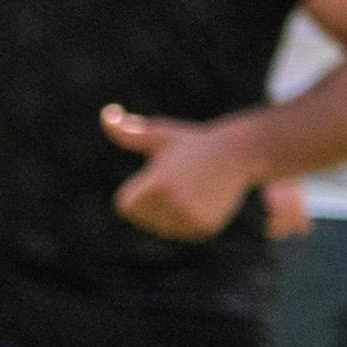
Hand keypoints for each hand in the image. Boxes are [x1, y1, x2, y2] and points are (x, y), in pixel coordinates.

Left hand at [100, 104, 256, 240]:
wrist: (240, 154)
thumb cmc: (194, 143)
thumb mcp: (160, 135)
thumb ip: (128, 131)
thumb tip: (106, 114)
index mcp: (158, 183)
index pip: (125, 205)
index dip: (136, 191)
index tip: (157, 175)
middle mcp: (175, 203)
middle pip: (141, 217)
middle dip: (151, 201)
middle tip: (177, 181)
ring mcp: (192, 217)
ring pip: (159, 226)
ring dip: (166, 212)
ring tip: (189, 190)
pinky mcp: (205, 227)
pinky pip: (178, 232)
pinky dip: (183, 221)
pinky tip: (199, 201)